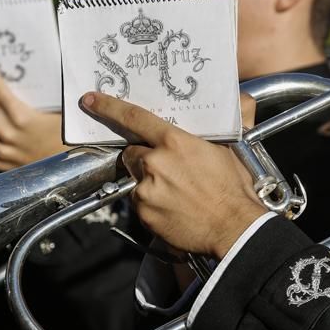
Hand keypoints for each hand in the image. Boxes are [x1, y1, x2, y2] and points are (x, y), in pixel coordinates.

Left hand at [80, 92, 266, 258]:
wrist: (234, 229)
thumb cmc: (234, 190)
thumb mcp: (228, 150)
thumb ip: (217, 130)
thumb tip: (238, 106)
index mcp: (175, 142)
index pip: (134, 118)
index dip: (109, 107)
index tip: (90, 100)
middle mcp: (155, 163)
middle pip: (133, 153)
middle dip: (144, 158)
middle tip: (168, 169)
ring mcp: (146, 190)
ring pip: (137, 179)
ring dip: (150, 183)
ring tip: (177, 194)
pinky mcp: (144, 214)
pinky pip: (140, 203)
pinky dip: (152, 204)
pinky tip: (174, 208)